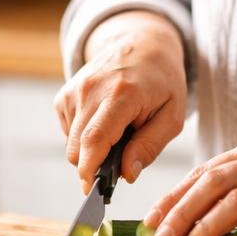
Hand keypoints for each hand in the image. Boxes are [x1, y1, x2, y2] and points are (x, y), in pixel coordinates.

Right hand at [55, 10, 186, 192]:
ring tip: (117, 135)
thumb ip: (150, 146)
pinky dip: (83, 137)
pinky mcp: (64, 94)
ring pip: (71, 143)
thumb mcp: (172, 115)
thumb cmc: (162, 81)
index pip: (95, 139)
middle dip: (94, 166)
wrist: (141, 44)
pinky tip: (103, 123)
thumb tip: (127, 175)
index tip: (91, 191)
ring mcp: (74, 90)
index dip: (89, 170)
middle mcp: (91, 90)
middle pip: (77, 147)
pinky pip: (68, 131)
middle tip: (119, 164)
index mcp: (121, 94)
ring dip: (90, 151)